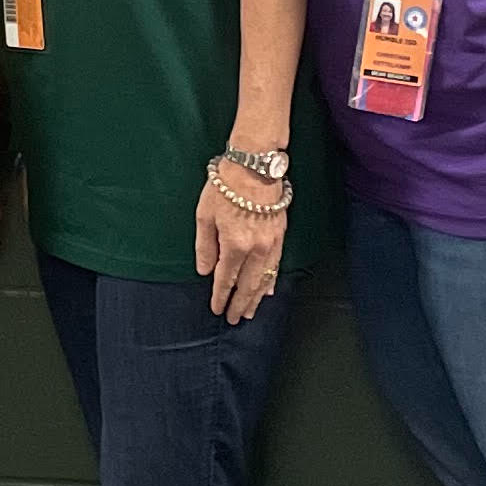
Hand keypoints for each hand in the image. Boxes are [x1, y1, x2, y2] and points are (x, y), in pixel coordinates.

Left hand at [194, 167, 287, 324]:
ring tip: (249, 312)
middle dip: (239, 303)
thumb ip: (205, 247)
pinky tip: (268, 290)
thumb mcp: (204, 215)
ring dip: (256, 298)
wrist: (255, 166)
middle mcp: (255, 248)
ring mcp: (271, 243)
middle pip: (247, 284)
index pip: (226, 278)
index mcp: (234, 244)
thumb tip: (205, 271)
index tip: (216, 309)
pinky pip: (276, 265)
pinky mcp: (280, 235)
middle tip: (234, 319)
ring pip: (264, 278)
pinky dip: (271, 281)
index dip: (220, 296)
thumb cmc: (225, 186)